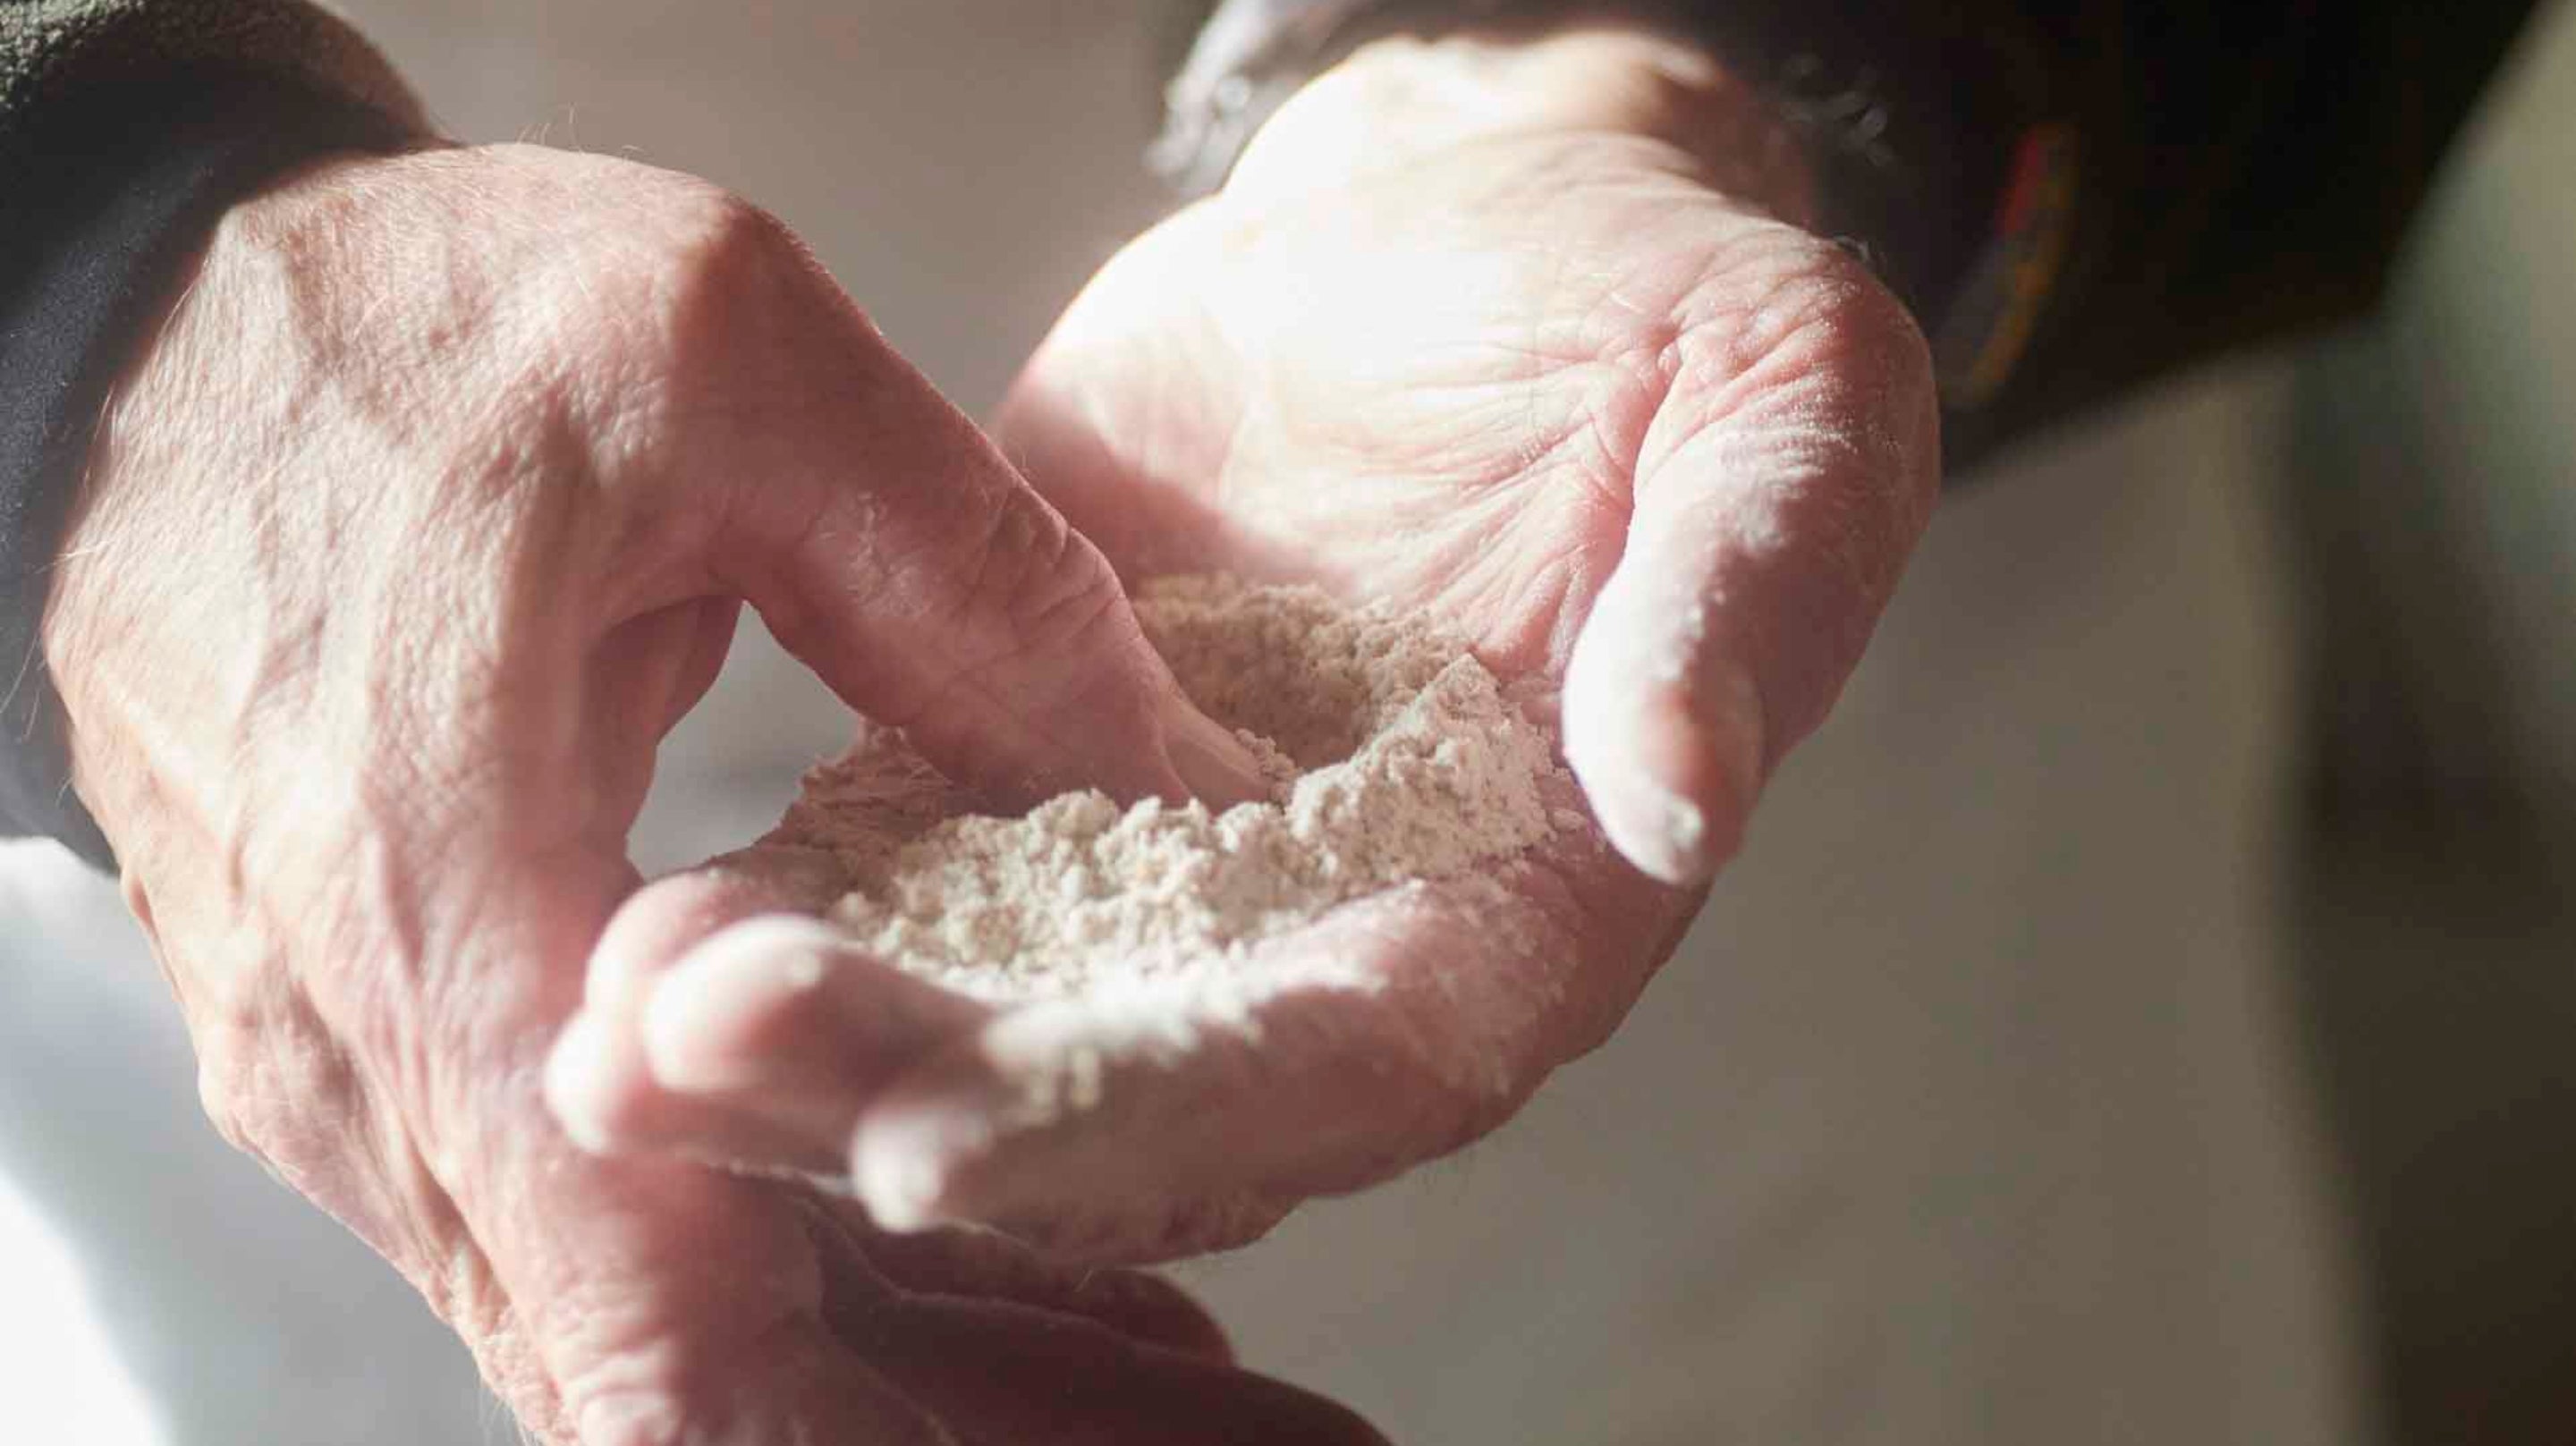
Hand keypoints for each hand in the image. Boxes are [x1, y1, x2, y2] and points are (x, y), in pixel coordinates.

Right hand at [43, 143, 1371, 1443]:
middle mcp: (374, 1061)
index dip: (909, 1431)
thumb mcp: (728, 358)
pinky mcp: (381, 1052)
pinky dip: (795, 1288)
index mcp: (441, 903)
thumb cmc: (402, 327)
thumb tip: (1199, 792)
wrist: (142, 335)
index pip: (655, 1323)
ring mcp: (361, 1079)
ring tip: (1166, 1380)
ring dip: (900, 1378)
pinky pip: (602, 1243)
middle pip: (683, 1386)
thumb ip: (970, 588)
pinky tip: (988, 1293)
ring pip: (647, 1338)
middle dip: (957, 1428)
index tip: (1138, 1439)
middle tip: (1237, 1429)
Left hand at [547, 25, 1937, 1261]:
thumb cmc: (1665, 317)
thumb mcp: (1780, 409)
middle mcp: (1324, 940)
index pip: (1336, 1072)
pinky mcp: (1029, 756)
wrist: (1479, 236)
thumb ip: (1747, 598)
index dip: (1145, 1117)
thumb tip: (1679, 790)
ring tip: (594, 1026)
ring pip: (972, 1011)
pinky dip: (767, 911)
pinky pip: (893, 866)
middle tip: (672, 1069)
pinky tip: (619, 918)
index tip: (932, 1143)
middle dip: (890, 1100)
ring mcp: (1165, 869)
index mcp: (1514, 909)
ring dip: (787, 1046)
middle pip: (1111, 1091)